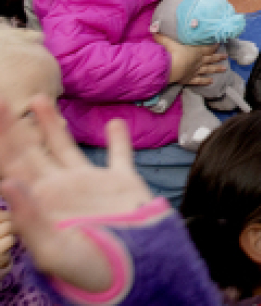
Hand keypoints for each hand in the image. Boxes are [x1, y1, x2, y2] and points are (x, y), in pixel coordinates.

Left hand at [0, 97, 152, 291]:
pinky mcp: (121, 183)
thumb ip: (30, 217)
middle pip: (32, 150)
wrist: (137, 271)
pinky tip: (116, 122)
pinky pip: (119, 156)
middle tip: (1, 99)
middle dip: (15, 126)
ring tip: (39, 100)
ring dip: (52, 125)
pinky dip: (118, 139)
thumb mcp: (53, 250)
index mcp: (42, 201)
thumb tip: (7, 183)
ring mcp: (90, 184)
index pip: (12, 164)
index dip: (1, 139)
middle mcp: (61, 188)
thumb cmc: (91, 268)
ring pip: (66, 147)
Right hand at [156, 34, 222, 86]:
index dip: (213, 45)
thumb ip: (161, 36)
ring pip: (208, 69)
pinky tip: (211, 81)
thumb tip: (153, 28)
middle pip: (210, 58)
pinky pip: (199, 80)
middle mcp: (198, 61)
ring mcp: (195, 70)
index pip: (207, 48)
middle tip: (226, 56)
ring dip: (216, 69)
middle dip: (218, 57)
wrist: (171, 68)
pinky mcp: (190, 79)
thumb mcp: (167, 42)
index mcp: (195, 51)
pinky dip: (205, 81)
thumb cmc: (172, 53)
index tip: (220, 43)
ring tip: (224, 69)